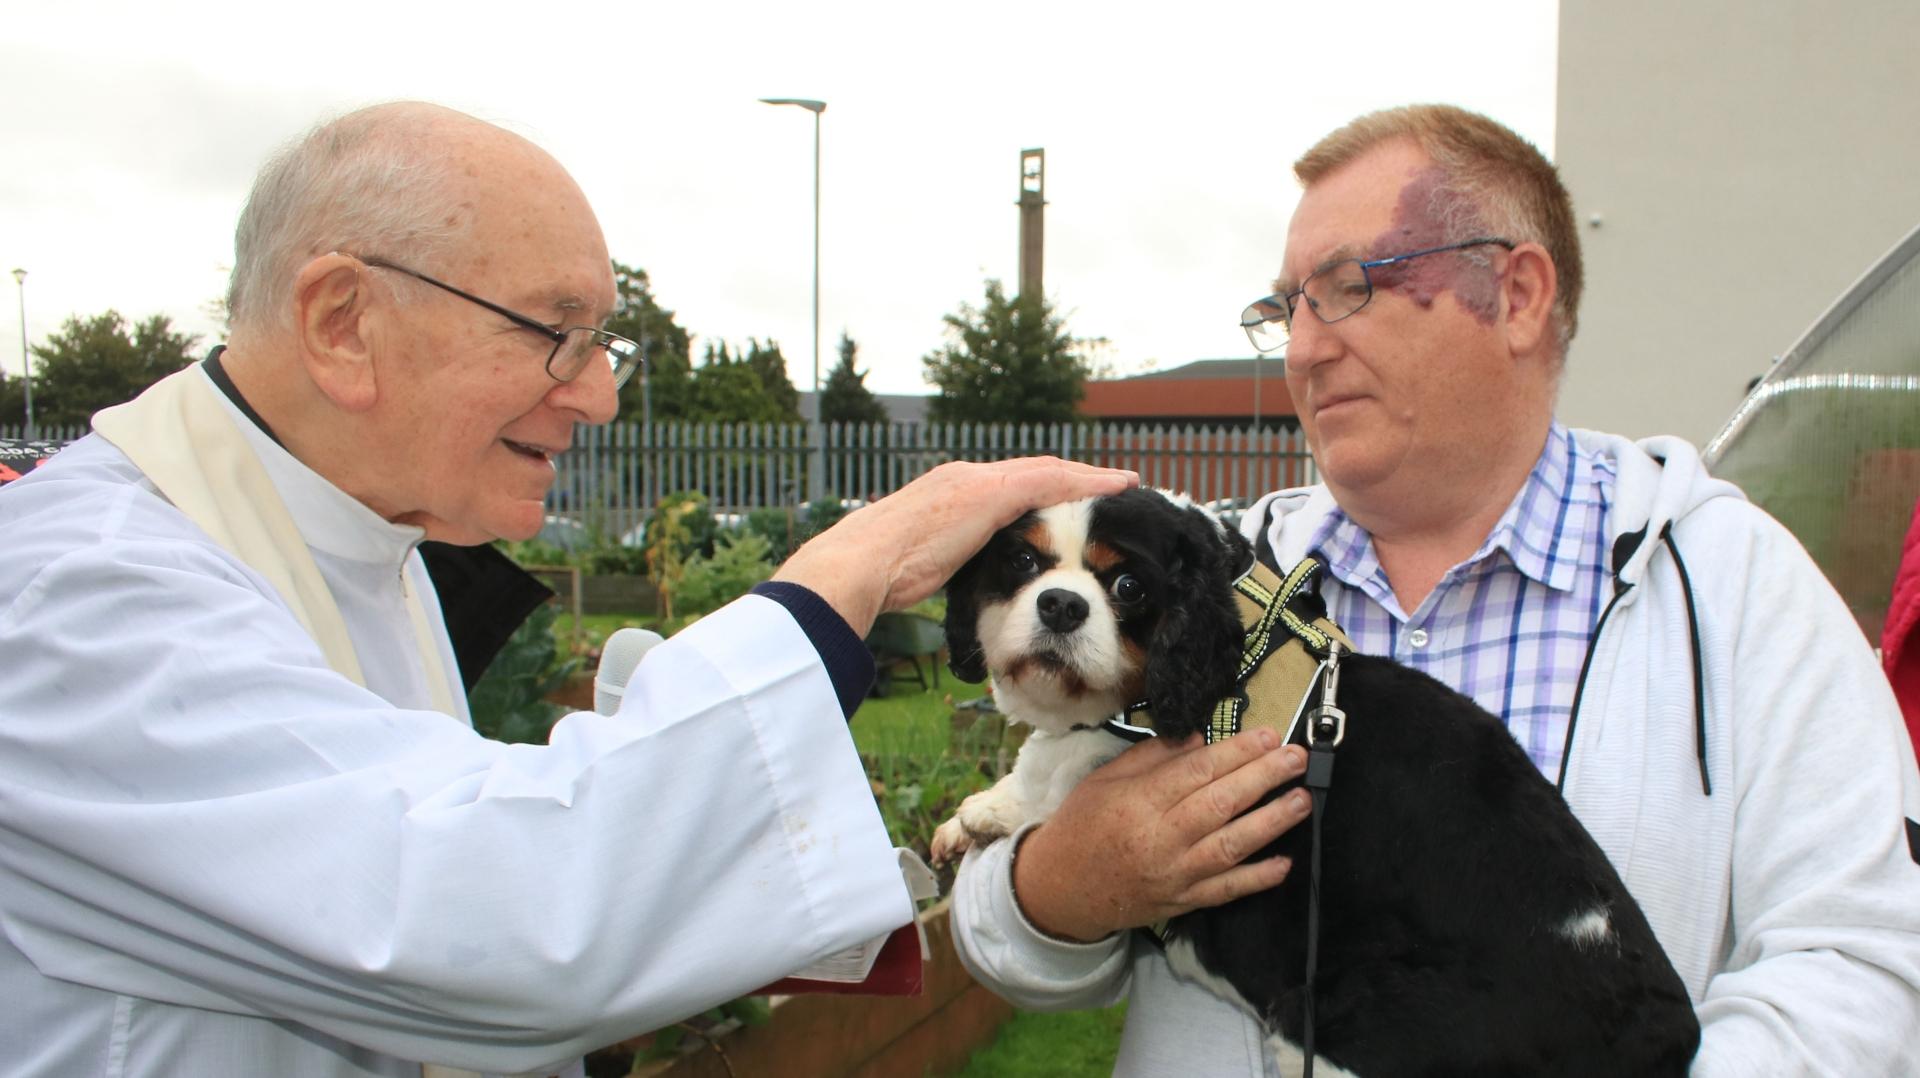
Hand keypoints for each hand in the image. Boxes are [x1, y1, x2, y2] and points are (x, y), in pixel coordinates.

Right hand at [771, 457, 1135, 634]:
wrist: (859, 563)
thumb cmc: (877, 573)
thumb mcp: (919, 559)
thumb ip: (944, 556)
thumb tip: (946, 574)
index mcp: (949, 491)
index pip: (1009, 484)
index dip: (1044, 488)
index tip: (1071, 498)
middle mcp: (965, 477)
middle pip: (1033, 471)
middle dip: (1072, 477)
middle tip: (1110, 485)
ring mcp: (975, 483)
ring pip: (1045, 471)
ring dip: (1084, 477)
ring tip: (1121, 484)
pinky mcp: (985, 495)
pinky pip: (1046, 483)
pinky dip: (1080, 484)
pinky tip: (1110, 490)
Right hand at [1010, 730, 1308, 942]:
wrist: (1061, 889)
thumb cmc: (1082, 826)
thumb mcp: (1104, 780)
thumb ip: (1151, 759)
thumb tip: (1199, 740)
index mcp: (1139, 802)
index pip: (1197, 771)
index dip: (1237, 752)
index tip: (1268, 735)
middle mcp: (1160, 838)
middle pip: (1221, 803)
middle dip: (1264, 777)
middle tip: (1296, 757)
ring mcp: (1175, 873)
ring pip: (1231, 845)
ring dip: (1271, 822)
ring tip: (1301, 799)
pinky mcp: (1182, 902)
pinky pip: (1226, 890)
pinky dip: (1257, 878)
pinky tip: (1284, 863)